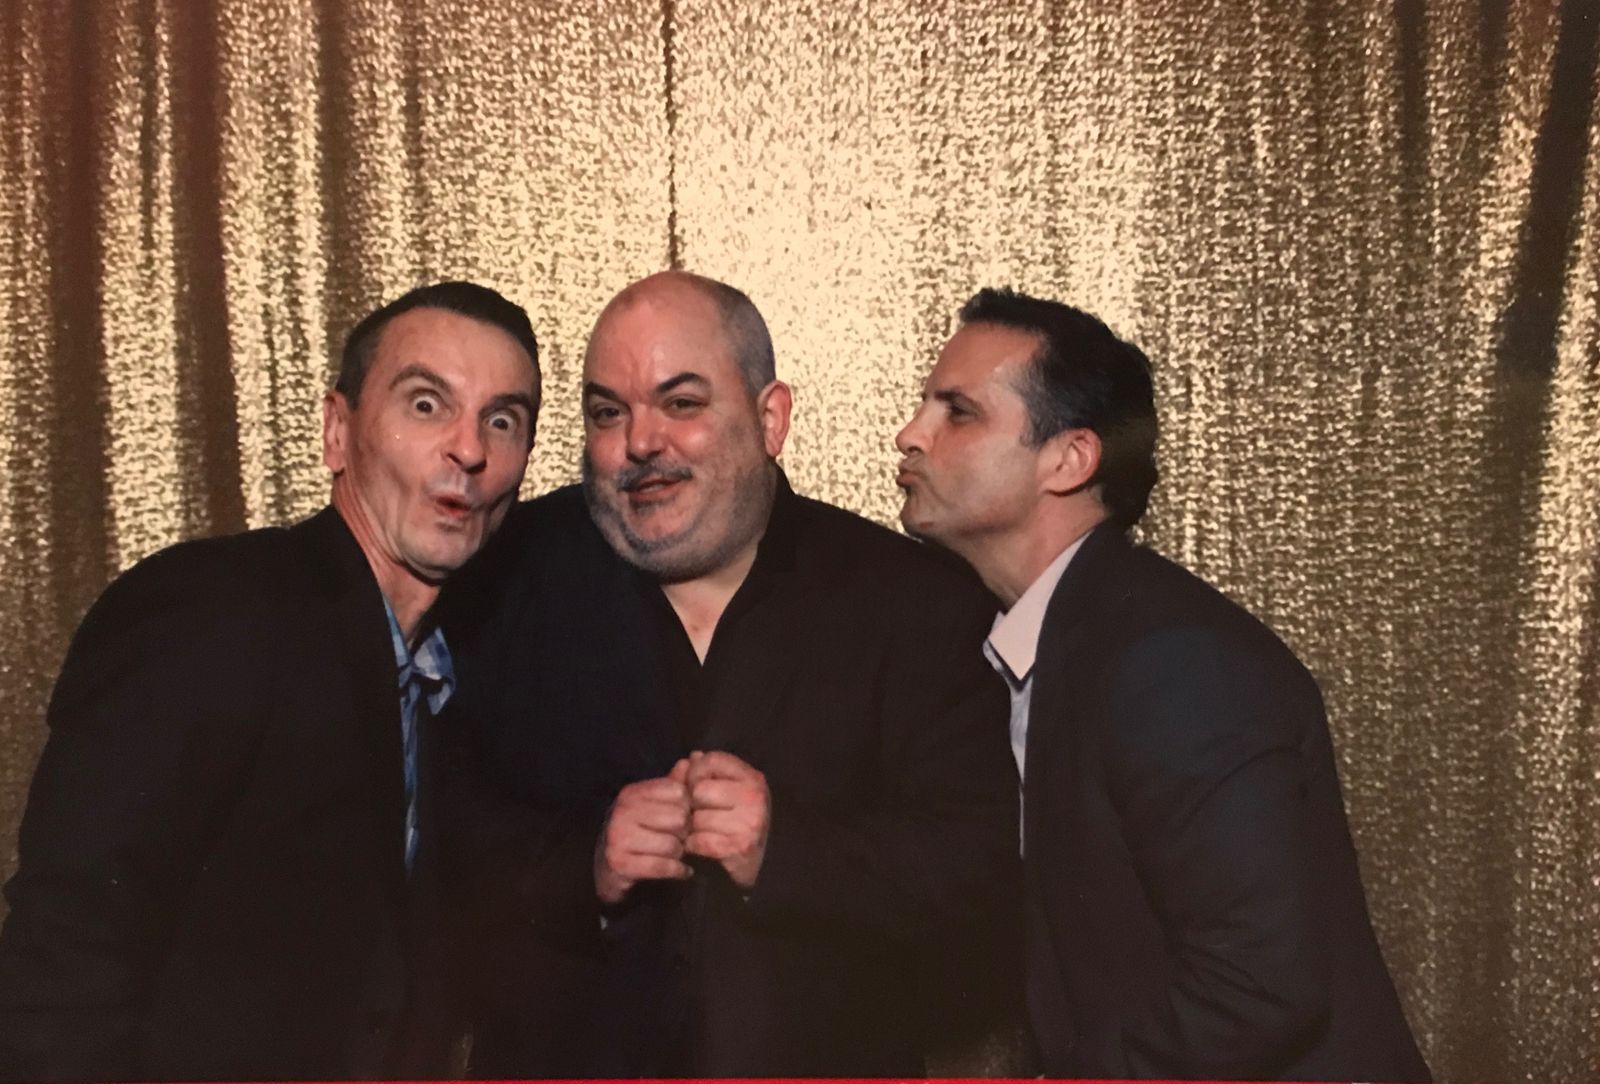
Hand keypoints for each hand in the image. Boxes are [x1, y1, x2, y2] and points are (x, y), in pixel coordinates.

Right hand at [594, 758, 691, 904]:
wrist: (608, 867)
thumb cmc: (638, 832)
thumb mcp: (654, 804)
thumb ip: (675, 783)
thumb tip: (693, 759)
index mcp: (632, 792)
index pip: (678, 792)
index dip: (689, 807)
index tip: (687, 817)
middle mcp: (622, 811)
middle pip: (679, 819)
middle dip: (686, 832)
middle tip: (683, 839)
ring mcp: (618, 836)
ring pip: (672, 845)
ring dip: (680, 854)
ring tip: (677, 854)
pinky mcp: (620, 863)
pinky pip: (662, 866)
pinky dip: (677, 871)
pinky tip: (680, 871)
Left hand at [685, 750, 769, 889]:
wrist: (755, 866)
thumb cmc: (734, 824)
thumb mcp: (724, 791)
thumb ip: (700, 773)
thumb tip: (687, 760)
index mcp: (752, 778)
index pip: (712, 760)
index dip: (696, 773)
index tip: (695, 787)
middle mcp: (754, 797)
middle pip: (699, 790)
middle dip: (693, 804)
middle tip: (702, 814)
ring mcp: (749, 823)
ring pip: (696, 818)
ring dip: (692, 828)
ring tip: (704, 832)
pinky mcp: (739, 847)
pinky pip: (698, 840)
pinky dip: (694, 846)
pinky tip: (702, 847)